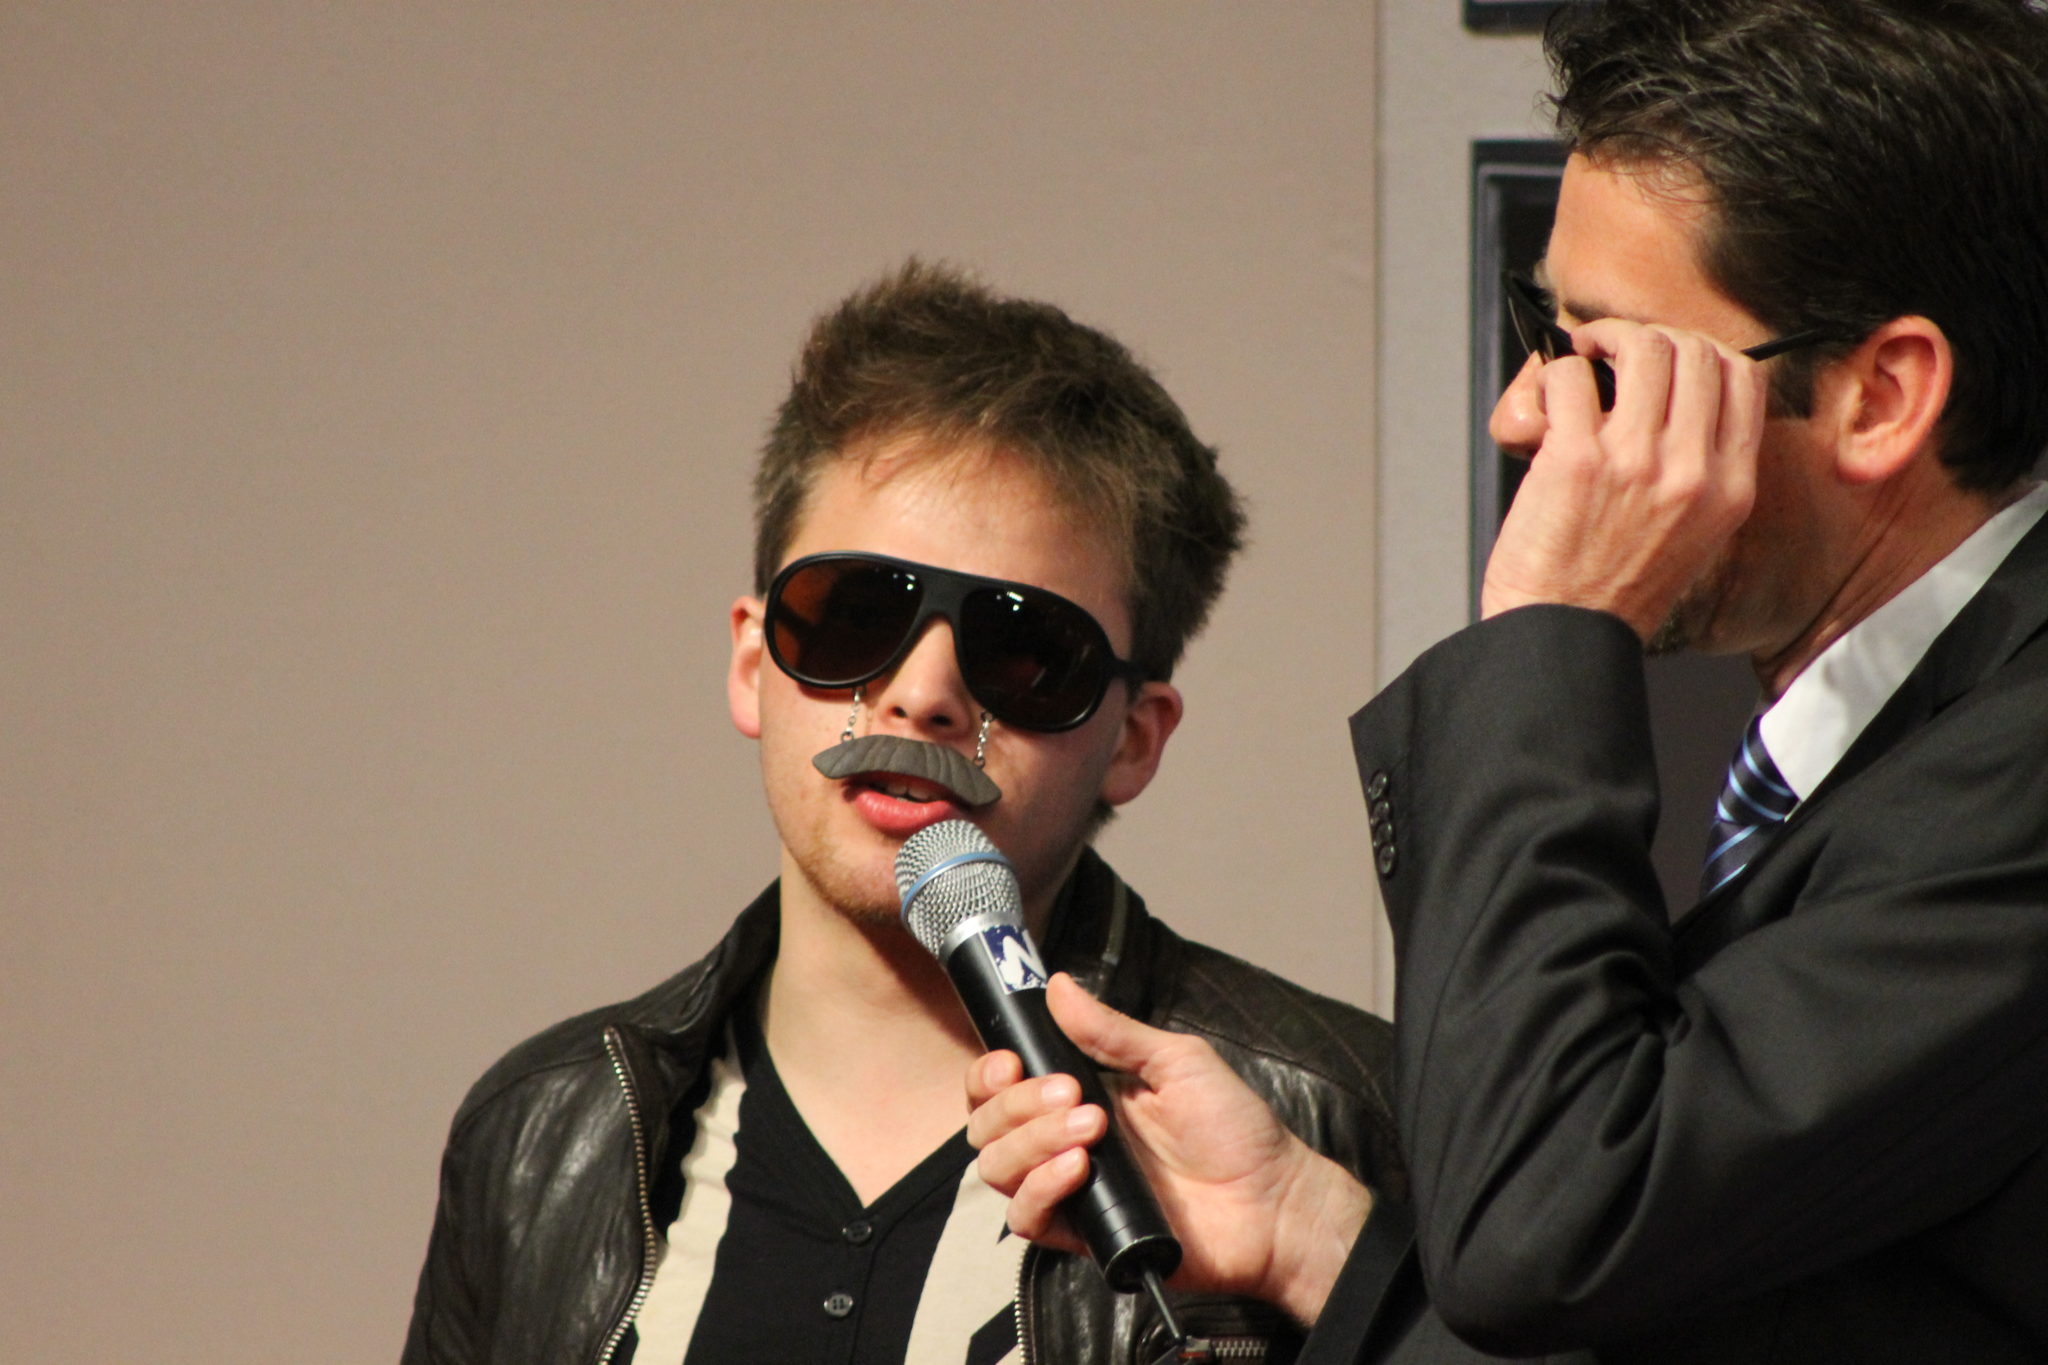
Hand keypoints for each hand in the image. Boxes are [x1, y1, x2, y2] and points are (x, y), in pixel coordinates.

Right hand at [965, 973, 1371, 1324]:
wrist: (1272, 1202)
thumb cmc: (1235, 1130)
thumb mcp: (1177, 1062)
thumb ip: (1112, 1031)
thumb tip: (1060, 986)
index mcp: (1082, 1096)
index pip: (1004, 1086)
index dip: (991, 1074)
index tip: (1011, 1062)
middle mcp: (1065, 1141)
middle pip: (989, 1125)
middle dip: (1018, 1104)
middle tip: (1072, 1094)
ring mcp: (1072, 1189)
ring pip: (998, 1168)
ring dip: (1031, 1141)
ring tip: (1090, 1130)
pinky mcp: (1083, 1234)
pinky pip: (1026, 1219)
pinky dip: (1040, 1189)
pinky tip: (1077, 1170)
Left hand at [1481, 319, 1768, 640]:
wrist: (1564, 637)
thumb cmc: (1615, 592)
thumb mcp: (1696, 535)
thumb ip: (1699, 472)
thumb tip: (1674, 403)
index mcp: (1730, 487)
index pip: (1743, 377)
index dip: (1702, 349)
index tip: (1667, 356)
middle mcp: (1693, 470)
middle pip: (1694, 349)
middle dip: (1649, 335)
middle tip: (1613, 350)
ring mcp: (1636, 461)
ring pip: (1641, 347)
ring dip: (1603, 338)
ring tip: (1583, 358)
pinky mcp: (1576, 460)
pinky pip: (1570, 378)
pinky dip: (1555, 374)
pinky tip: (1549, 398)